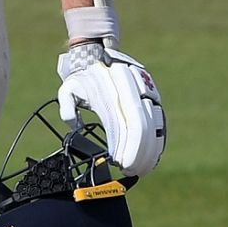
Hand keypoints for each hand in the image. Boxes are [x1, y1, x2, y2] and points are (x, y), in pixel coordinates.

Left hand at [56, 42, 165, 177]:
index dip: (126, 145)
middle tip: (132, 171)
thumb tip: (72, 125)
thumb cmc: (81, 78)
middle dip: (139, 152)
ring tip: (143, 169)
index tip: (120, 162)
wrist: (97, 55)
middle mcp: (133, 92)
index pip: (125, 123)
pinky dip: (157, 140)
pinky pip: (159, 121)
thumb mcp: (68, 89)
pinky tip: (153, 156)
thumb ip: (67, 108)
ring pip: (156, 125)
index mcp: (113, 91)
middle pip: (143, 126)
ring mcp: (147, 93)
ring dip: (151, 149)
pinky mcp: (153, 98)